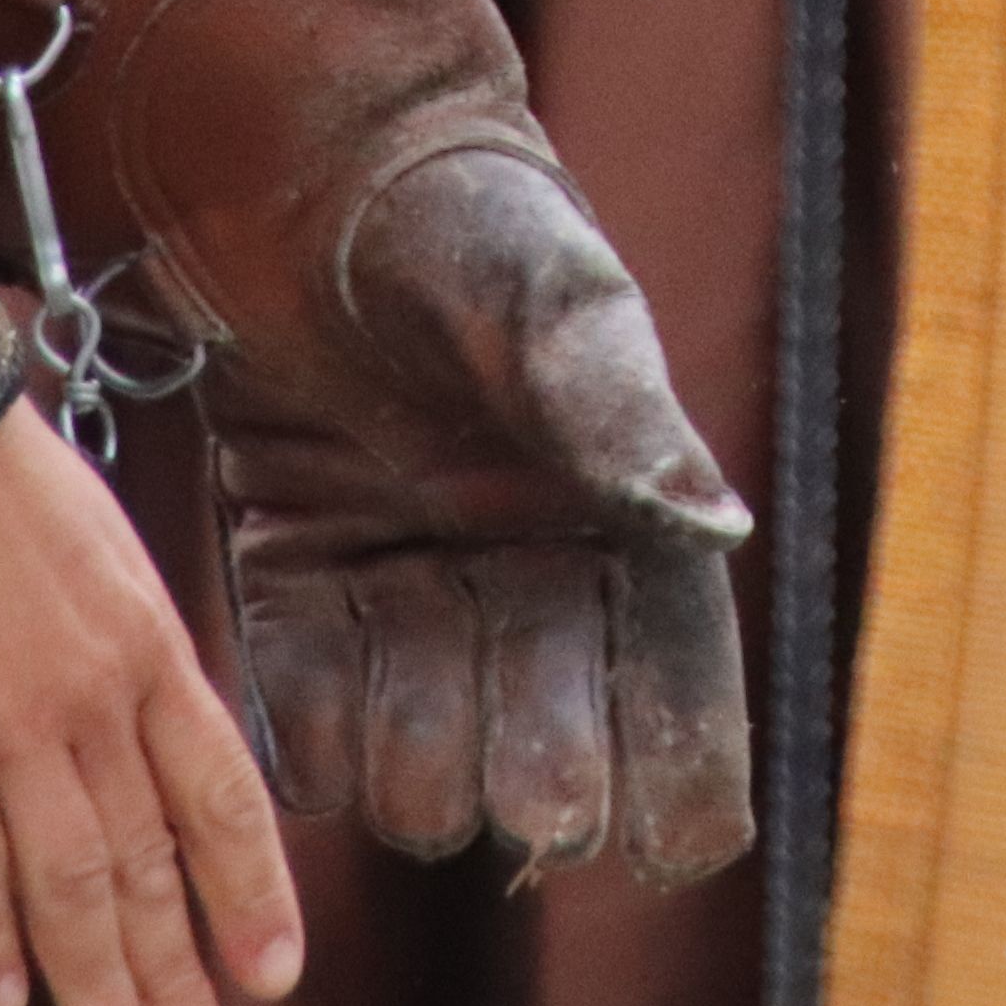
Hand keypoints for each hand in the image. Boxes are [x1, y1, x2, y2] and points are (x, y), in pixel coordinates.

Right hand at [0, 404, 305, 1005]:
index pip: (222, 796)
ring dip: (99, 983)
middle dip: (178, 969)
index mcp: (151, 647)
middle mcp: (96, 699)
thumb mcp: (100, 555)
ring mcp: (11, 728)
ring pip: (72, 885)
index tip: (273, 970)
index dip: (251, 892)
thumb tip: (135, 739)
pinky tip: (3, 996)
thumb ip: (124, 655)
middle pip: (151, 861)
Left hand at [210, 149, 757, 879]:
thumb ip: (618, 416)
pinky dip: (315, 727)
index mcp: (629, 543)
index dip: (671, 791)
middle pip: (549, 776)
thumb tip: (710, 528)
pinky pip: (312, 735)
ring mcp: (413, 609)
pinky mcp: (302, 602)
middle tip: (500, 684)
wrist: (296, 175)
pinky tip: (322, 635)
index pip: (680, 722)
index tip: (644, 830)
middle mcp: (530, 598)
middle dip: (531, 769)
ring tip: (400, 626)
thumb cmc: (458, 223)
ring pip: (426, 780)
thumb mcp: (552, 302)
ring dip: (415, 753)